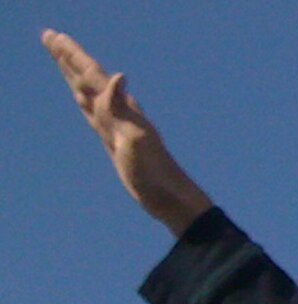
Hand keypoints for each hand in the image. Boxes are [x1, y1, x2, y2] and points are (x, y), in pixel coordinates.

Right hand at [42, 30, 212, 234]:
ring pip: (88, 93)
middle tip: (50, 36)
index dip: (72, 55)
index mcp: (120, 109)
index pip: (90, 74)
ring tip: (62, 59)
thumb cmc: (155, 171)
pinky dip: (83, 102)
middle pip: (87, 78)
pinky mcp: (116, 142)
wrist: (170, 196)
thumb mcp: (135, 137)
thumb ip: (120, 108)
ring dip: (73, 75)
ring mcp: (116, 127)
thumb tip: (117, 77)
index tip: (55, 36)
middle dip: (68, 58)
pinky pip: (93, 115)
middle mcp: (119, 113)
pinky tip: (80, 98)